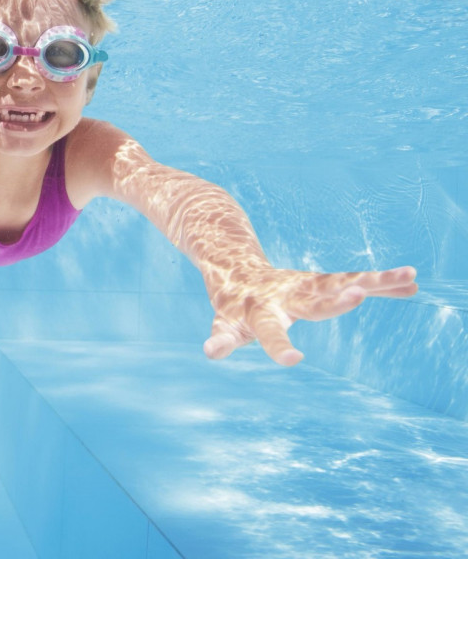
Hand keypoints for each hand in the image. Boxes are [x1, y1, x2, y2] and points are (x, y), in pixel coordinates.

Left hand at [203, 264, 417, 365]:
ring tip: (409, 278)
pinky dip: (380, 284)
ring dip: (375, 282)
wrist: (234, 262)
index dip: (278, 346)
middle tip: (358, 295)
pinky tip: (411, 283)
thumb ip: (221, 339)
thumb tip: (210, 352)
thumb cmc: (231, 305)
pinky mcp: (321, 281)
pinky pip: (354, 280)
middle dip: (336, 301)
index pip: (270, 332)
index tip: (293, 361)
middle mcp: (287, 296)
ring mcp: (306, 286)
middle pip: (314, 302)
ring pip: (343, 283)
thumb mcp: (222, 324)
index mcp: (261, 311)